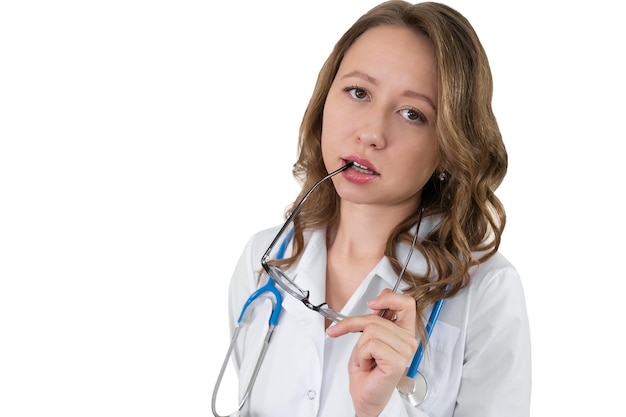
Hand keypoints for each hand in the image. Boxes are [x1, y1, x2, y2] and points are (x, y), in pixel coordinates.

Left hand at [326, 288, 417, 416]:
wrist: (364, 395)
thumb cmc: (367, 369)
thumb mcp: (367, 336)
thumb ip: (376, 318)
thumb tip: (380, 296)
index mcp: (404, 331)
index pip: (407, 303)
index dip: (389, 298)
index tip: (372, 303)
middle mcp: (408, 340)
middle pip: (377, 318)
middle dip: (355, 326)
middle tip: (346, 334)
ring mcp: (405, 351)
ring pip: (372, 331)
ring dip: (360, 346)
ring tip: (366, 359)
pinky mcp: (397, 361)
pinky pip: (371, 345)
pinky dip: (362, 355)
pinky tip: (368, 365)